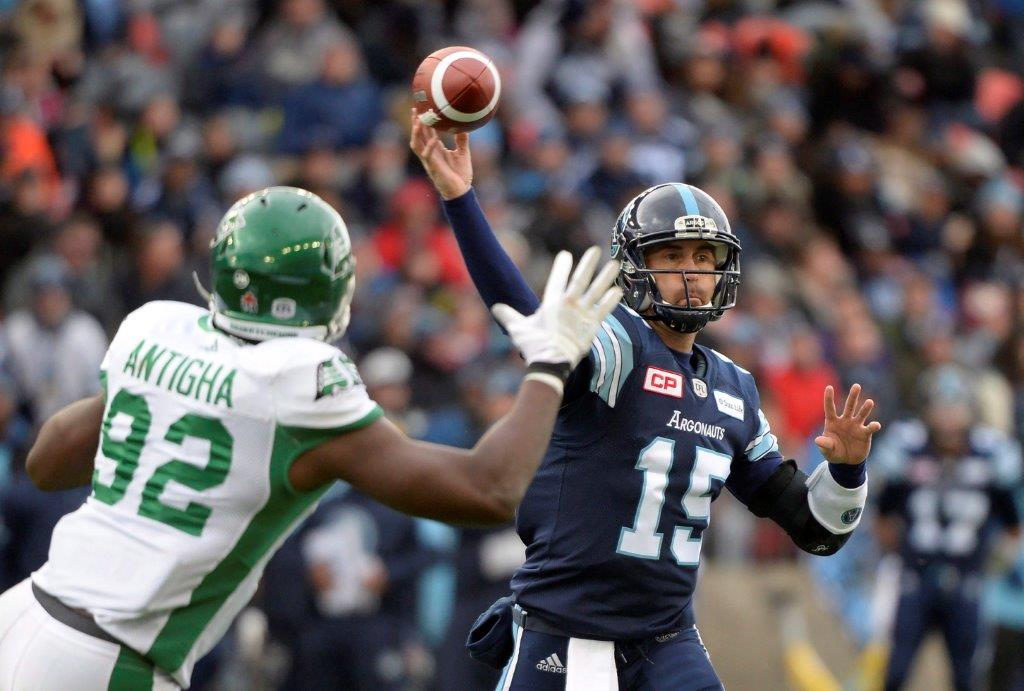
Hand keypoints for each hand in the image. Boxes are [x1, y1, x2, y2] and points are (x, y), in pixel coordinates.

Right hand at [409, 108, 472, 199]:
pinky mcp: (433, 168)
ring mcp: (429, 160)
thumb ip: (461, 140)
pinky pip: (427, 155)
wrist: (461, 192)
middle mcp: (430, 153)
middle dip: (415, 122)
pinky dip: (430, 146)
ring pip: (417, 144)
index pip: (427, 132)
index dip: (424, 120)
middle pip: (418, 135)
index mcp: (436, 149)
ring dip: (416, 133)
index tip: (423, 107)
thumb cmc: (461, 175)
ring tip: (418, 120)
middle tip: (416, 108)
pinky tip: (435, 138)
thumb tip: (464, 126)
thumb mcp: (463, 153)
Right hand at [493, 247, 621, 367]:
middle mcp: (569, 304)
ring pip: (596, 291)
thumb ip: (508, 315)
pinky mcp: (592, 325)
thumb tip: (495, 308)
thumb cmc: (533, 344)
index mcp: (552, 302)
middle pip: (580, 279)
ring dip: (606, 277)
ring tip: (615, 264)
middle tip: (596, 250)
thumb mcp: (517, 328)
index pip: (557, 278)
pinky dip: (611, 300)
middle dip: (588, 264)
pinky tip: (619, 290)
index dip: (562, 265)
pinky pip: (605, 309)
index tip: (566, 255)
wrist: (551, 362)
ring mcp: (582, 313)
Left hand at [814, 383, 881, 464]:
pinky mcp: (865, 434)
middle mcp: (845, 421)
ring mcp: (856, 426)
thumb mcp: (827, 450)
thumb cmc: (834, 452)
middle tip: (857, 386)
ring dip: (865, 408)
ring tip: (870, 402)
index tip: (829, 387)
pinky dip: (873, 426)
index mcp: (832, 422)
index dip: (829, 398)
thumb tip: (818, 440)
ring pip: (861, 414)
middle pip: (849, 406)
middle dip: (853, 396)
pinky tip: (875, 425)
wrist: (846, 461)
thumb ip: (824, 444)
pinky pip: (870, 428)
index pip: (830, 408)